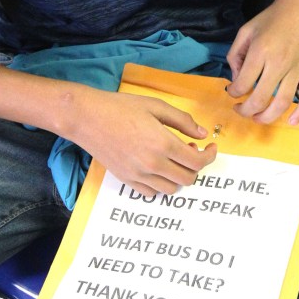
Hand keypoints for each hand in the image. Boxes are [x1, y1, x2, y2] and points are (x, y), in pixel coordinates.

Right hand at [69, 90, 216, 195]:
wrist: (87, 117)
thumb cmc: (120, 107)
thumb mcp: (155, 105)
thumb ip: (182, 121)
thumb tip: (202, 134)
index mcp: (163, 143)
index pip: (197, 161)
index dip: (209, 156)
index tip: (211, 148)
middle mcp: (153, 164)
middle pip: (188, 178)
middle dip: (195, 165)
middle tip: (190, 148)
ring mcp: (138, 175)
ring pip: (171, 189)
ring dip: (179, 176)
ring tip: (173, 158)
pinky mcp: (126, 179)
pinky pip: (152, 193)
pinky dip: (161, 184)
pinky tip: (158, 168)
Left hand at [226, 0, 298, 125]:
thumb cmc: (272, 17)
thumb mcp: (246, 30)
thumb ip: (236, 54)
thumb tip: (236, 78)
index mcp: (260, 51)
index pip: (243, 84)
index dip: (233, 93)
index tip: (232, 93)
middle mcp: (279, 63)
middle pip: (261, 99)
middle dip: (247, 110)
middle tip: (241, 110)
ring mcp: (298, 68)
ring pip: (283, 102)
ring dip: (268, 117)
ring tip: (258, 118)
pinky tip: (292, 121)